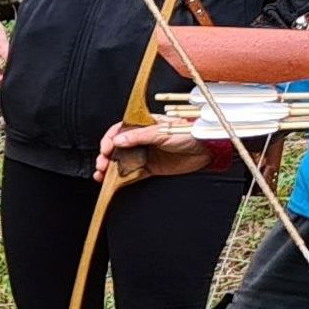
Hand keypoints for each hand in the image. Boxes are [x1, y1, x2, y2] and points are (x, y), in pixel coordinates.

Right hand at [96, 121, 213, 182]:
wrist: (207, 149)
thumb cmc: (188, 133)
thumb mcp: (161, 132)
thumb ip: (138, 136)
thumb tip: (118, 140)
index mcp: (143, 126)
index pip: (119, 131)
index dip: (110, 140)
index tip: (106, 149)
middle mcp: (142, 140)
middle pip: (117, 148)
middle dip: (106, 156)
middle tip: (102, 164)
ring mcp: (145, 154)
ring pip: (121, 162)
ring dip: (110, 168)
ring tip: (102, 175)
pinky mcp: (151, 168)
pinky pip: (132, 174)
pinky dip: (121, 178)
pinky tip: (113, 182)